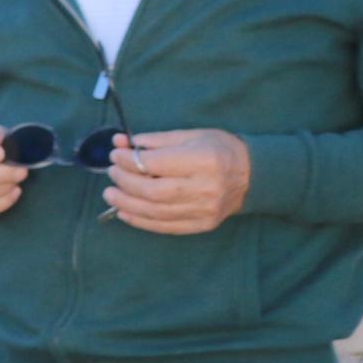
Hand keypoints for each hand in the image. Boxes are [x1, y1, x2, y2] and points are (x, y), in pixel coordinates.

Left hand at [104, 128, 252, 236]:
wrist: (252, 175)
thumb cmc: (219, 149)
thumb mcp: (191, 136)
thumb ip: (155, 141)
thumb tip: (120, 143)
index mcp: (204, 160)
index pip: (156, 164)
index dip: (129, 160)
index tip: (115, 155)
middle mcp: (205, 187)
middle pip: (153, 191)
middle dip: (125, 182)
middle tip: (112, 173)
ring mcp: (205, 209)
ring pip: (156, 212)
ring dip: (126, 204)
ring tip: (110, 194)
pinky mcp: (203, 224)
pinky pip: (166, 226)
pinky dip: (140, 221)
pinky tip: (125, 212)